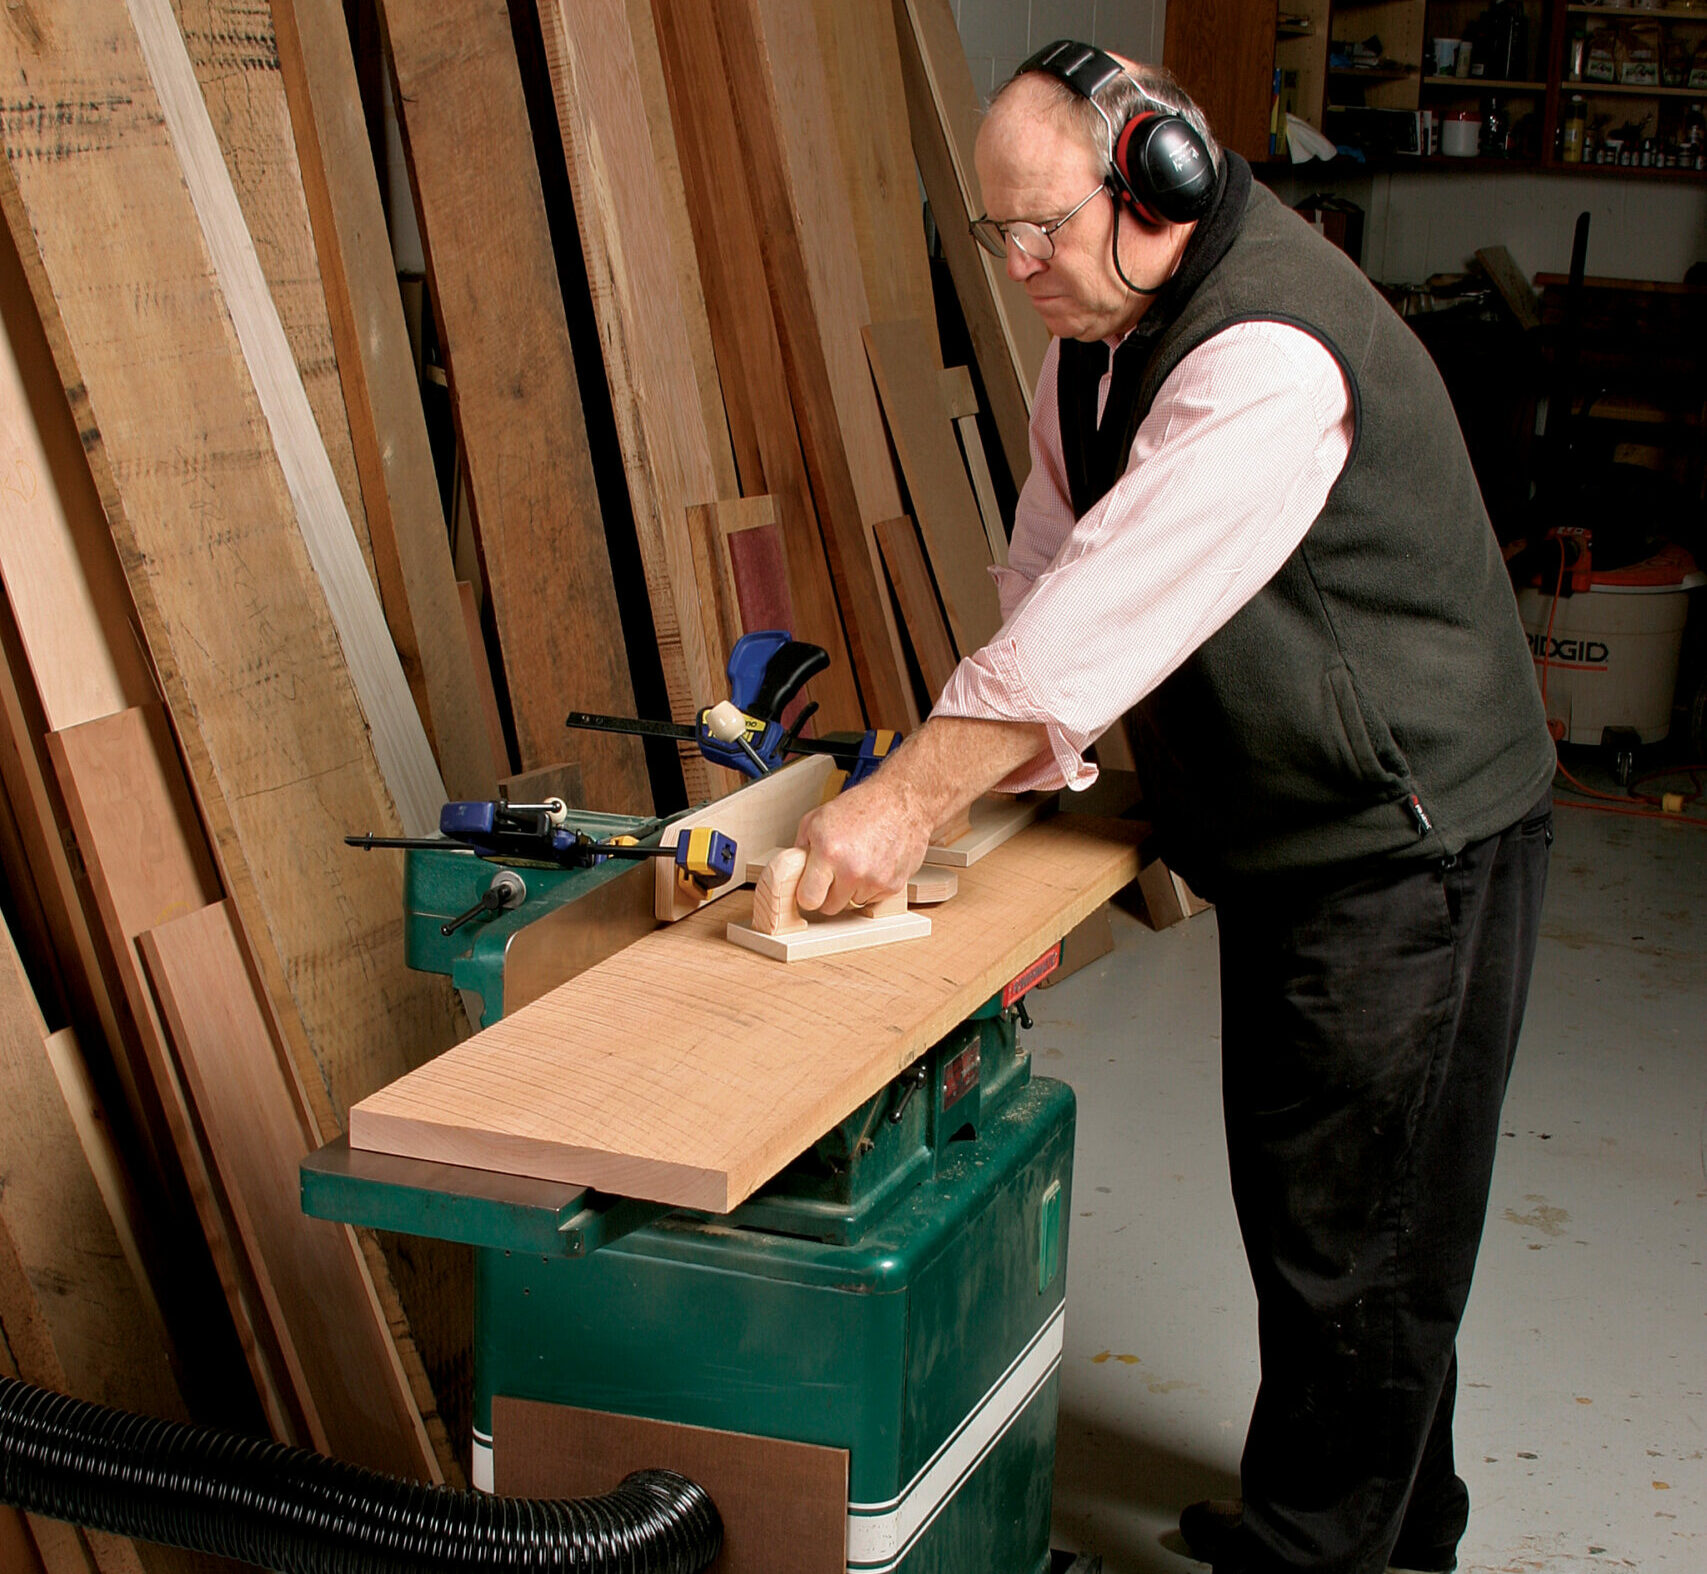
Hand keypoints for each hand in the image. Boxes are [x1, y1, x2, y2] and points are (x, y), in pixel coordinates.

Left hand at [794, 777, 931, 914]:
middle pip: (831, 907)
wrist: (902, 801)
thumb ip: (802, 847)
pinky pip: (874, 898)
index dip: (808, 894)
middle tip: (834, 874)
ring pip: (853, 902)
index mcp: (829, 851)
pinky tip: (874, 863)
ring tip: (859, 861)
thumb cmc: (863, 806)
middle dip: (829, 893)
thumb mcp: (818, 818)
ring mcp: (875, 880)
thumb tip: (794, 870)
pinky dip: (872, 886)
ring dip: (852, 889)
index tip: (810, 889)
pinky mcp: (893, 885)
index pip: (808, 899)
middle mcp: (852, 869)